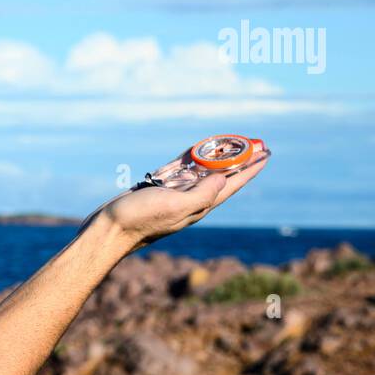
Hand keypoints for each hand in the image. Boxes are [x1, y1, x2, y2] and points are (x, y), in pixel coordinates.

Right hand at [81, 150, 268, 253]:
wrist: (108, 230)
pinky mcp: (156, 190)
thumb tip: (223, 180)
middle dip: (239, 160)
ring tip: (230, 144)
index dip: (250, 169)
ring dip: (216, 157)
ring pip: (200, 171)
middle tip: (255, 144)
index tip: (266, 153)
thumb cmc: (139, 220)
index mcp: (199, 206)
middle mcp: (190, 200)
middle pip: (221, 176)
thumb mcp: (175, 206)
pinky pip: (178, 170)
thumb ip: (201, 195)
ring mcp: (173, 195)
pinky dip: (189, 158)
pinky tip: (194, 151)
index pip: (232, 185)